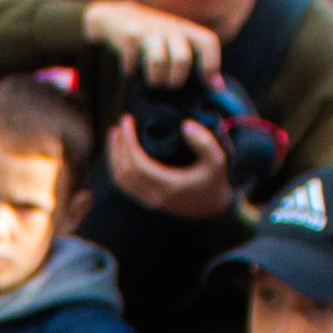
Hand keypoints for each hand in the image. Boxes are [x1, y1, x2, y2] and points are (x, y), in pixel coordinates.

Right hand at [83, 0, 219, 87]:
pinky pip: (133, 62)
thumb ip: (196, 62)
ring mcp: (150, 30)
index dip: (211, 64)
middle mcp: (171, 28)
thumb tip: (218, 86)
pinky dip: (130, 71)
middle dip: (176, 79)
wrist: (118, 16)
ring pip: (158, 61)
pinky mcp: (129, 35)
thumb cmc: (153, 39)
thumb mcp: (176, 44)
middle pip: (182, 58)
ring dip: (155, 79)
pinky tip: (129, 69)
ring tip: (152, 81)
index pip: (208, 42)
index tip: (208, 84)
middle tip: (170, 85)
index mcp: (186, 31)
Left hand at [105, 116, 235, 219]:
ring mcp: (148, 201)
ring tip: (115, 134)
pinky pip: (125, 185)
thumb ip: (204, 141)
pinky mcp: (147, 201)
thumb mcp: (217, 160)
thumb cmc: (214, 182)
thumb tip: (185, 125)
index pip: (138, 164)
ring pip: (121, 180)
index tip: (127, 121)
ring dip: (114, 156)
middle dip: (119, 146)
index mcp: (168, 186)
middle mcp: (154, 196)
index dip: (129, 141)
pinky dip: (118, 167)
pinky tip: (120, 153)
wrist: (213, 211)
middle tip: (120, 124)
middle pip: (124, 171)